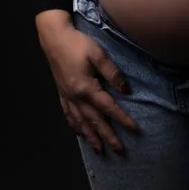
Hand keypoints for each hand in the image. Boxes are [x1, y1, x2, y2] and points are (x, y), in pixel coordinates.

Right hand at [36, 11, 138, 153]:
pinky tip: (79, 132)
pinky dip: (75, 126)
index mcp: (87, 88)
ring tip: (100, 150)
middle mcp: (76, 97)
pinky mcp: (62, 93)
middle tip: (119, 150)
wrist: (54, 38)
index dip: (122, 119)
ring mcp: (67, 97)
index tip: (134, 130)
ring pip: (81, 122)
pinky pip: (69, 115)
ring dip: (91, 137)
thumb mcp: (98, 54)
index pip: (109, 108)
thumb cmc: (78, 43)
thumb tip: (126, 90)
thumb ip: (113, 73)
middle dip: (108, 137)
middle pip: (95, 121)